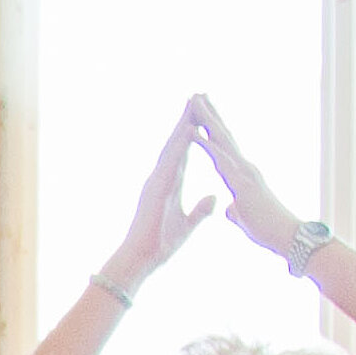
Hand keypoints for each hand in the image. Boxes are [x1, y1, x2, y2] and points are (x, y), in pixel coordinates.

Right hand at [105, 114, 217, 285]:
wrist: (141, 259)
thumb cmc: (159, 245)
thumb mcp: (187, 224)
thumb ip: (201, 210)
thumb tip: (215, 198)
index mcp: (169, 184)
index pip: (184, 152)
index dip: (193, 132)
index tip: (201, 113)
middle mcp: (161, 177)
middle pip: (176, 142)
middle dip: (187, 118)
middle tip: (197, 95)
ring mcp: (156, 181)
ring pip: (172, 147)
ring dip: (182, 124)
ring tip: (192, 103)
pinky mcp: (154, 189)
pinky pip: (170, 163)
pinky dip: (178, 146)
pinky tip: (187, 130)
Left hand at [182, 96, 316, 261]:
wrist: (287, 238)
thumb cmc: (268, 230)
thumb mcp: (245, 217)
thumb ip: (237, 209)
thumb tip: (232, 209)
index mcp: (241, 174)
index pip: (223, 146)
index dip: (212, 129)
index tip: (200, 111)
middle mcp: (244, 167)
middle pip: (223, 135)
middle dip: (209, 114)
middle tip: (196, 93)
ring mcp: (244, 172)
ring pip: (221, 140)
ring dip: (206, 120)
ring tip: (194, 102)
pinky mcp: (242, 183)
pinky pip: (220, 160)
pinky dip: (206, 146)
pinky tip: (193, 132)